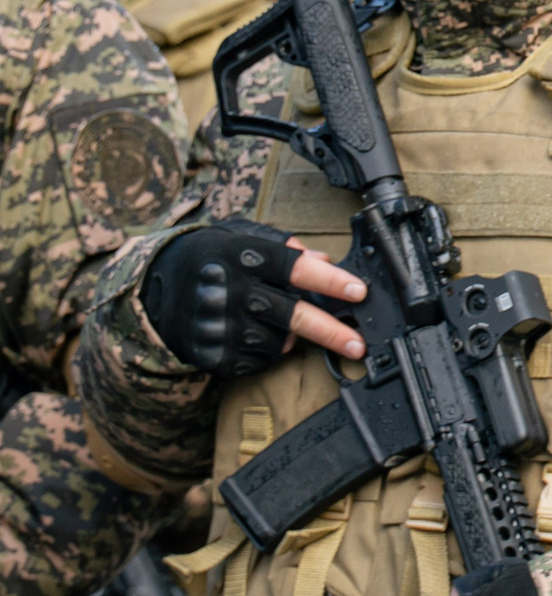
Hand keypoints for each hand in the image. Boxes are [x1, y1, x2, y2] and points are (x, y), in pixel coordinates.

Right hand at [142, 220, 367, 374]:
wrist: (150, 288)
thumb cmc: (206, 257)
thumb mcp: (238, 236)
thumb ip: (282, 245)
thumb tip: (324, 259)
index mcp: (240, 257)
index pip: (295, 269)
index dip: (329, 281)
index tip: (358, 291)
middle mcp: (230, 292)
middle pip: (293, 316)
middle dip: (330, 331)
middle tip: (358, 344)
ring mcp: (220, 326)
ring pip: (279, 340)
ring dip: (294, 337)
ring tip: (281, 322)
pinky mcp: (214, 353)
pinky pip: (258, 359)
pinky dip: (269, 350)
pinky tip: (257, 334)